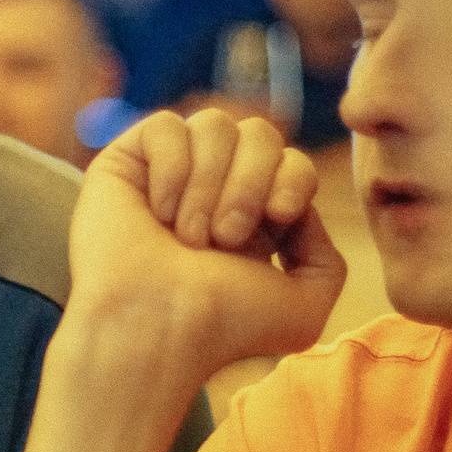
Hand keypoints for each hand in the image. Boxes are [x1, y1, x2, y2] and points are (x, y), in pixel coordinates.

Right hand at [67, 107, 345, 384]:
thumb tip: (298, 211)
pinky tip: (158, 213)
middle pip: (260, 133)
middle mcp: (213, 187)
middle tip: (225, 237)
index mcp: (254, 214)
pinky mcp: (126, 163)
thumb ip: (325, 259)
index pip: (293, 159)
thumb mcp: (304, 307)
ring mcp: (169, 172)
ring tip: (189, 235)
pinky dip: (171, 169)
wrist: (159, 327)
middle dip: (250, 182)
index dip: (292, 179)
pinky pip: (165, 126)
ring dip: (210, 183)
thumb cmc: (223, 326)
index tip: (274, 218)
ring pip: (214, 124)